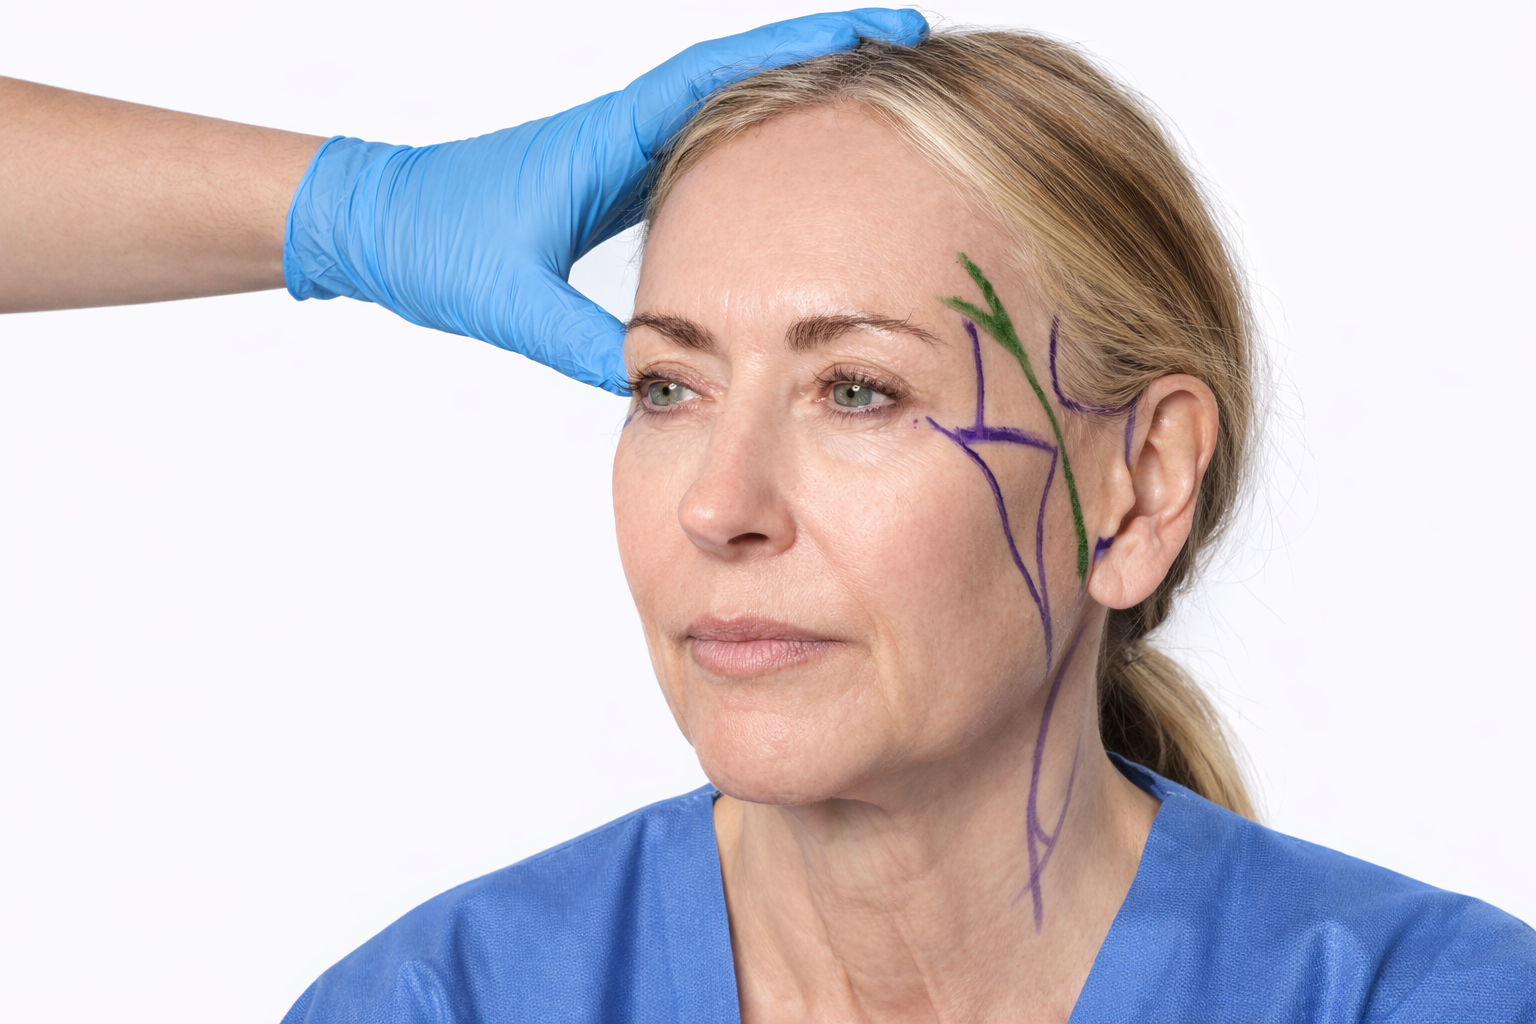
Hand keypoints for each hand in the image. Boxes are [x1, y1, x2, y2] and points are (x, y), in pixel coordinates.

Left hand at [282, 9, 928, 392]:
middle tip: (903, 49)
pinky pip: (702, 145)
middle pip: (740, 72)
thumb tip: (659, 380)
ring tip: (871, 102)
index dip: (800, 49)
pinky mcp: (616, 176)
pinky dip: (755, 141)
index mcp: (606, 137)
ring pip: (725, 106)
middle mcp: (622, 129)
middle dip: (822, 55)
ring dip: (795, 94)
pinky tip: (794, 171)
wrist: (380, 223)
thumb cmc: (434, 243)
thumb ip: (586, 342)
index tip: (871, 33)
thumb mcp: (512, 302)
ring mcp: (622, 149)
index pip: (719, 75)